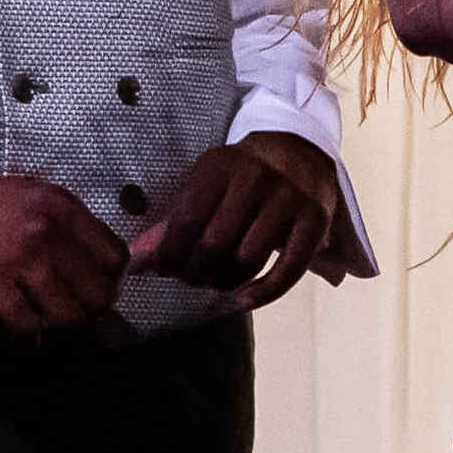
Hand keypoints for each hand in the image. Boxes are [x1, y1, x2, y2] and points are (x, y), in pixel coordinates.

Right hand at [0, 160, 127, 337]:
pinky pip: (27, 329)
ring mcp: (18, 260)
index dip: (107, 281)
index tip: (90, 289)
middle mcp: (46, 232)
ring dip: (58, 330)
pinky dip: (27, 339)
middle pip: (98, 294)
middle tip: (69, 314)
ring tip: (43, 324)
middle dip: (88, 312)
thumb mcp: (30, 196)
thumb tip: (98, 268)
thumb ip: (66, 228)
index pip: (115, 257)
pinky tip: (19, 330)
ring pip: (68, 318)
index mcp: (61, 206)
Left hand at [136, 131, 348, 305]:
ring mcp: (289, 199)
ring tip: (215, 285)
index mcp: (221, 167)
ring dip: (225, 283)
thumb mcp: (206, 181)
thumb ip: (173, 218)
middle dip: (195, 272)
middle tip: (190, 280)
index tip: (163, 270)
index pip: (187, 220)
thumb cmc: (240, 176)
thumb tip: (137, 262)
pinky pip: (289, 269)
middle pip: (216, 243)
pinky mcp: (315, 220)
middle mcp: (256, 179)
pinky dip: (263, 293)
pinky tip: (243, 300)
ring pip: (249, 259)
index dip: (169, 254)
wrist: (298, 151)